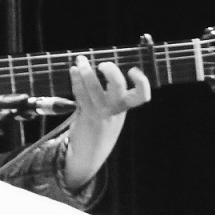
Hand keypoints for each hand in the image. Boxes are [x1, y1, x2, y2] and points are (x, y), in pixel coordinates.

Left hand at [64, 54, 151, 187]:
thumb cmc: (99, 127)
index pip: (141, 96)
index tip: (132, 70)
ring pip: (95, 89)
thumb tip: (95, 70)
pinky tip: (73, 71)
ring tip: (80, 60)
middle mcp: (115, 111)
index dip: (141, 82)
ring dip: (87, 72)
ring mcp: (100, 114)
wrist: (89, 153)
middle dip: (111, 72)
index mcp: (124, 108)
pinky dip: (76, 81)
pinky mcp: (85, 116)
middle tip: (102, 64)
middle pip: (119, 88)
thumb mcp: (110, 112)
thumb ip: (107, 95)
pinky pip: (81, 95)